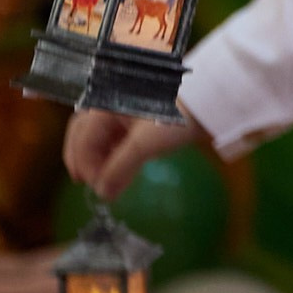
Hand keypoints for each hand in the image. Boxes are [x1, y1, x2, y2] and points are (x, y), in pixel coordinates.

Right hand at [65, 108, 200, 198]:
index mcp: (105, 104)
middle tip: (87, 183)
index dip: (83, 164)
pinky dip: (117, 155)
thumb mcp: (145, 143)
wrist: (210, 98)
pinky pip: (119, 136)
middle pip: (86, 134)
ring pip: (103, 136)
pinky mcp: (139, 115)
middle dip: (85, 160)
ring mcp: (125, 109)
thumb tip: (101, 194)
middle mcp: (110, 104)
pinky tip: (123, 172)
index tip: (94, 187)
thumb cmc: (174, 116)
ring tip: (108, 184)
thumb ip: (119, 169)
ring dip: (102, 160)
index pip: (82, 138)